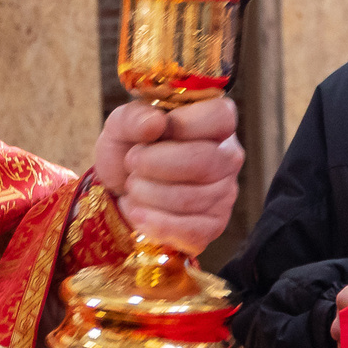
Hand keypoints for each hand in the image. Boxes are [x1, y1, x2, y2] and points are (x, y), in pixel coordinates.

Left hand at [94, 98, 243, 255]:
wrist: (119, 191)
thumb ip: (134, 117)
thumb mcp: (121, 126)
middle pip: (203, 161)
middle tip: (132, 162)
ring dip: (147, 193)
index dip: (182, 125)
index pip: (220, 117)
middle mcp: (228, 158)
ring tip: (133, 187)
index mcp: (216, 123)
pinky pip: (189, 230)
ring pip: (190, 198)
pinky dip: (154, 222)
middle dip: (154, 164)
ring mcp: (224, 194)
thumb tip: (157, 122)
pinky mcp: (213, 226)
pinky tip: (137, 212)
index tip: (152, 133)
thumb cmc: (129, 150)